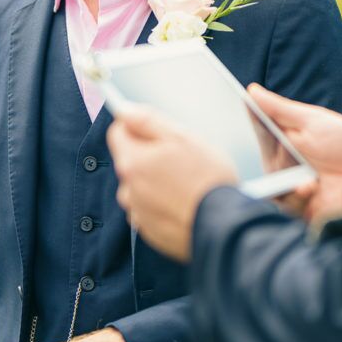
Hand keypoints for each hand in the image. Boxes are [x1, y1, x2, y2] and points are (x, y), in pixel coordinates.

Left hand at [107, 105, 236, 261]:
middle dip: (149, 156)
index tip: (154, 131)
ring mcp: (138, 213)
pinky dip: (161, 204)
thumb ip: (148, 121)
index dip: (136, 127)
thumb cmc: (208, 180)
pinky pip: (149, 210)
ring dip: (155, 182)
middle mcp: (128, 189)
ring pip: (139, 187)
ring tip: (186, 185)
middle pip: (130, 161)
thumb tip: (125, 110)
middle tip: (181, 160)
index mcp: (132, 162)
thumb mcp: (183, 138)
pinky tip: (184, 203)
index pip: (117, 133)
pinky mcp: (149, 231)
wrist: (223, 228)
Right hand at [248, 85, 341, 220]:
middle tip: (288, 157)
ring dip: (286, 186)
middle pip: (263, 172)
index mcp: (284, 147)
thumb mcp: (310, 120)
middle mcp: (286, 171)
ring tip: (308, 182)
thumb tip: (251, 90)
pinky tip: (311, 191)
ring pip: (271, 192)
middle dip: (276, 166)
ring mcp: (294, 192)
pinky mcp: (304, 212)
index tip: (245, 140)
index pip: (257, 147)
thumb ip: (278, 108)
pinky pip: (285, 210)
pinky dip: (296, 201)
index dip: (249, 145)